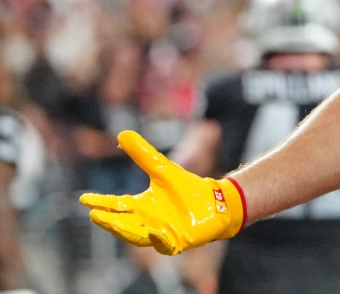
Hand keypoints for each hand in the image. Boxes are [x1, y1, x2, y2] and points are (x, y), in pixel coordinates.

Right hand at [79, 131, 244, 254]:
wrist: (216, 202)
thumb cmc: (186, 188)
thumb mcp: (163, 170)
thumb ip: (143, 155)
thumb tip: (123, 134)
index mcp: (141, 206)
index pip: (116, 205)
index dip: (100, 203)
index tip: (83, 198)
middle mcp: (147, 222)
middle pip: (122, 224)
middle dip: (109, 221)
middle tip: (94, 214)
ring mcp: (161, 233)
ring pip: (138, 236)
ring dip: (126, 231)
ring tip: (114, 223)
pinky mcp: (178, 241)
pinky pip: (165, 245)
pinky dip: (159, 240)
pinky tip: (154, 233)